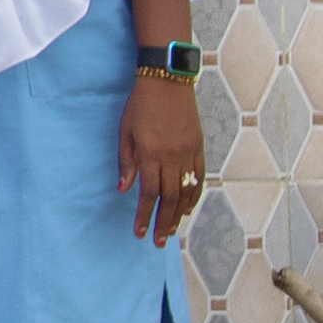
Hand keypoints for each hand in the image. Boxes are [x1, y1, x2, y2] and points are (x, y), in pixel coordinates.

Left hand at [120, 74, 205, 243]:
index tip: (139, 232)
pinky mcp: (198, 147)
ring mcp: (188, 153)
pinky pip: (199, 177)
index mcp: (151, 154)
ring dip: (178, 214)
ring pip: (186, 192)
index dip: (144, 215)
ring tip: (171, 230)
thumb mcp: (125, 131)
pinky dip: (194, 195)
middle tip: (158, 241)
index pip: (148, 193)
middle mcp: (172, 157)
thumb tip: (124, 189)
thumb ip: (126, 162)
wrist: (167, 81)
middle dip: (163, 222)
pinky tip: (187, 208)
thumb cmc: (140, 104)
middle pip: (169, 199)